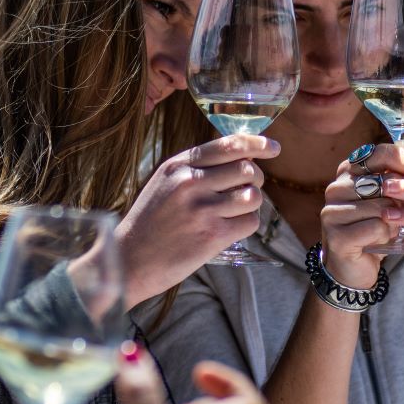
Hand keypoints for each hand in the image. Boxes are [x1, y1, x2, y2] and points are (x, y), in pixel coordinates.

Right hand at [118, 134, 279, 306]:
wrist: (129, 260)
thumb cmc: (149, 222)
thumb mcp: (164, 182)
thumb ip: (195, 167)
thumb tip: (239, 156)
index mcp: (179, 165)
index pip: (229, 145)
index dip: (258, 143)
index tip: (274, 147)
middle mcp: (191, 182)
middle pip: (247, 169)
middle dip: (255, 179)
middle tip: (247, 189)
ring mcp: (202, 209)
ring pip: (253, 195)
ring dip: (252, 203)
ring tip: (237, 210)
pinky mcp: (212, 236)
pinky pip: (250, 222)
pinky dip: (247, 224)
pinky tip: (232, 228)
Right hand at [318, 142, 403, 285]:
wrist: (353, 268)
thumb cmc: (373, 228)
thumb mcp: (384, 198)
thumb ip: (394, 174)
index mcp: (346, 173)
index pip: (377, 154)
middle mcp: (335, 188)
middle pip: (383, 181)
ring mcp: (332, 212)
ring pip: (382, 206)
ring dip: (398, 218)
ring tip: (398, 226)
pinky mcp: (337, 236)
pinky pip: (376, 228)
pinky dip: (389, 234)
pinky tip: (388, 239)